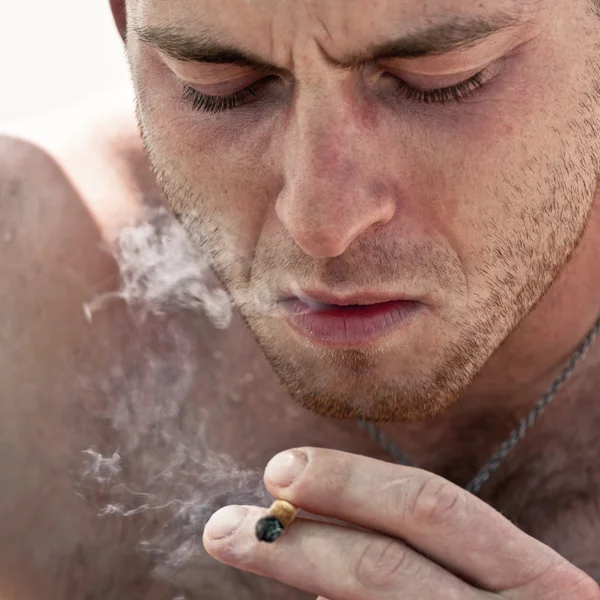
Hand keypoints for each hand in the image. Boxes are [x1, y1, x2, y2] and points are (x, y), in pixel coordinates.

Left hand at [203, 448, 599, 598]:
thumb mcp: (506, 586)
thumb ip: (437, 556)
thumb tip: (325, 537)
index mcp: (531, 578)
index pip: (429, 507)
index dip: (348, 482)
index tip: (279, 469)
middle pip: (382, 569)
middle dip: (295, 543)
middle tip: (223, 525)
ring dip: (304, 585)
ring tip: (252, 557)